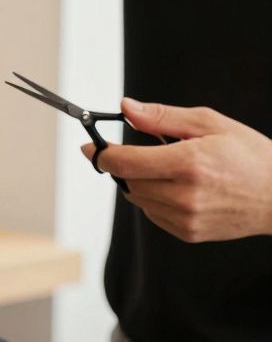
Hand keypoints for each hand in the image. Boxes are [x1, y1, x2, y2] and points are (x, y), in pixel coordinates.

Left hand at [82, 98, 271, 241]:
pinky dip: (154, 199)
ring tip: (170, 169)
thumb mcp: (210, 124)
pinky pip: (152, 214)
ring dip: (140, 182)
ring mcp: (186, 218)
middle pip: (127, 181)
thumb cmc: (251, 156)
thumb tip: (126, 108)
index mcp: (188, 163)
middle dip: (125, 165)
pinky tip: (178, 188)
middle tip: (139, 152)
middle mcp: (184, 195)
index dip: (101, 153)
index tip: (90, 146)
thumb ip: (162, 117)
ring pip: (137, 198)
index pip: (124, 162)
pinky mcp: (188, 232)